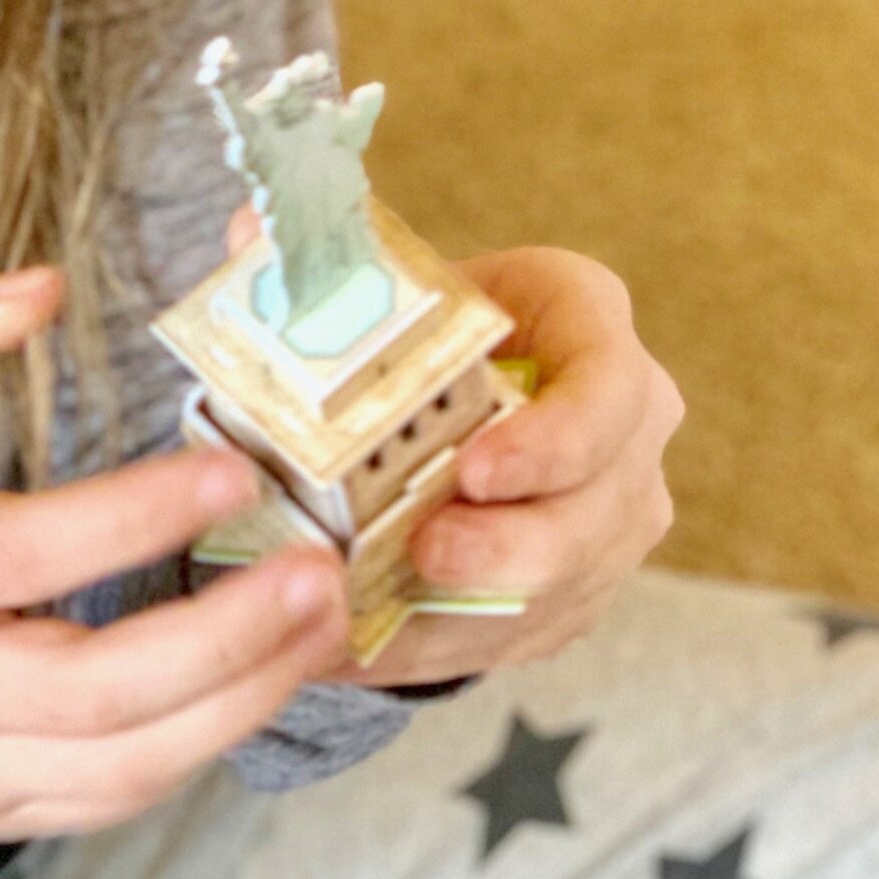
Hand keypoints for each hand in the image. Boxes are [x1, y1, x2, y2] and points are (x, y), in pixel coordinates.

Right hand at [0, 262, 349, 847]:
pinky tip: (258, 683)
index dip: (132, 519)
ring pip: (115, 766)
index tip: (233, 469)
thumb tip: (40, 290)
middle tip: (315, 571)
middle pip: (85, 690)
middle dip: (221, 640)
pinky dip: (197, 752)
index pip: (15, 553)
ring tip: (320, 625)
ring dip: (238, 705)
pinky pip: (108, 802)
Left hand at [321, 241, 681, 690]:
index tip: (478, 467)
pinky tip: (345, 646)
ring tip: (368, 608)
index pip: (609, 386)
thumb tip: (252, 232)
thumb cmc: (430, 334)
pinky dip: (427, 647)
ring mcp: (610, 520)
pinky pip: (509, 634)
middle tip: (429, 548)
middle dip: (514, 541)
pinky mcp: (573, 593)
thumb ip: (325, 261)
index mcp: (589, 327)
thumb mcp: (392, 285)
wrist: (453, 400)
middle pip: (596, 505)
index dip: (556, 437)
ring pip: (559, 585)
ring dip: (466, 608)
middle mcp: (626, 430)